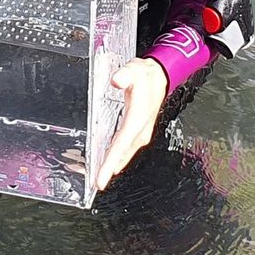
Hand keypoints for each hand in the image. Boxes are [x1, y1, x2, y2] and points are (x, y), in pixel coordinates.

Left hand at [96, 57, 167, 190]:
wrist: (158, 78)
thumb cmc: (145, 76)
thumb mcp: (135, 70)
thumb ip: (125, 75)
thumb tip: (116, 80)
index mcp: (138, 119)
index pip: (121, 144)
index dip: (111, 162)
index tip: (102, 177)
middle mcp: (139, 130)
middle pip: (121, 154)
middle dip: (108, 170)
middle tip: (96, 184)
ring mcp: (139, 133)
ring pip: (123, 154)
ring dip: (111, 166)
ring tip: (98, 178)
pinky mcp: (136, 133)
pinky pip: (124, 149)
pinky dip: (115, 158)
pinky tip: (107, 164)